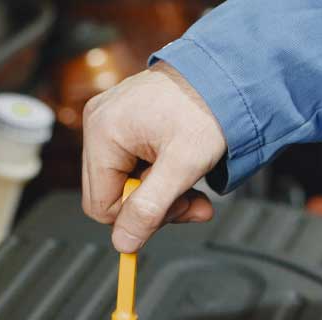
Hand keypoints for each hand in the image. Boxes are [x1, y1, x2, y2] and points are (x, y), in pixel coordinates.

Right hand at [81, 61, 226, 252]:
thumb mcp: (182, 166)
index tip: (175, 209)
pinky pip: (130, 164)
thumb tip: (123, 243)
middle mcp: (97, 123)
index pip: (102, 206)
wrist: (224, 74)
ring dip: (161, 193)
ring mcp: (108, 120)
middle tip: (191, 200)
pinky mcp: (121, 121)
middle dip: (154, 206)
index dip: (138, 218)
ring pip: (124, 183)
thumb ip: (150, 209)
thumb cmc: (207, 108)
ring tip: (191, 183)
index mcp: (103, 133)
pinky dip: (158, 174)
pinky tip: (180, 166)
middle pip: (111, 195)